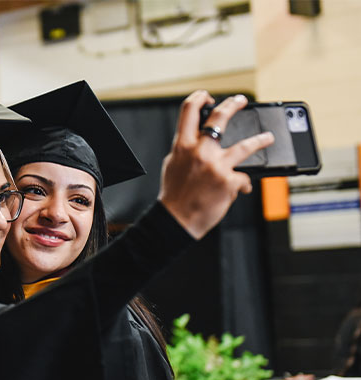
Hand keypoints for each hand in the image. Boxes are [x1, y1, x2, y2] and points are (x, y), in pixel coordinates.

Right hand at [159, 91, 274, 238]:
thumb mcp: (172, 166)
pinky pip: (243, 178)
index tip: (207, 97)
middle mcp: (200, 152)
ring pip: (245, 146)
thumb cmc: (174, 197)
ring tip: (268, 138)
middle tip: (241, 101)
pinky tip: (240, 189)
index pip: (189, 111)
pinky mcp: (229, 181)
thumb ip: (185, 150)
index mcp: (182, 146)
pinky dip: (242, 183)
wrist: (176, 221)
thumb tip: (198, 141)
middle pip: (220, 118)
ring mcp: (216, 166)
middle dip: (233, 105)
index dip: (199, 98)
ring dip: (260, 140)